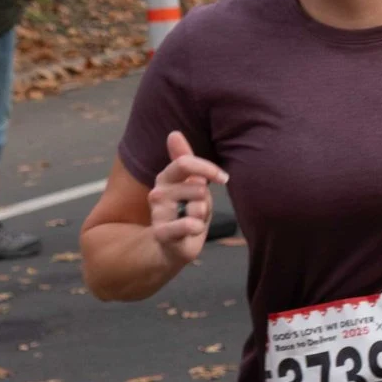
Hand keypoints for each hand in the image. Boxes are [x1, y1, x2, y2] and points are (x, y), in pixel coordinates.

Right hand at [148, 130, 227, 270]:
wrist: (172, 248)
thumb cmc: (186, 213)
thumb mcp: (191, 185)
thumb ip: (184, 160)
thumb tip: (174, 133)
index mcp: (165, 179)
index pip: (185, 163)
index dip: (208, 169)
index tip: (223, 178)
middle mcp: (157, 194)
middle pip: (196, 186)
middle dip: (207, 198)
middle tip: (201, 208)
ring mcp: (159, 215)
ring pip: (198, 205)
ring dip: (204, 214)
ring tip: (194, 220)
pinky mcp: (163, 235)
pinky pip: (187, 225)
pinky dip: (196, 227)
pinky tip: (194, 229)